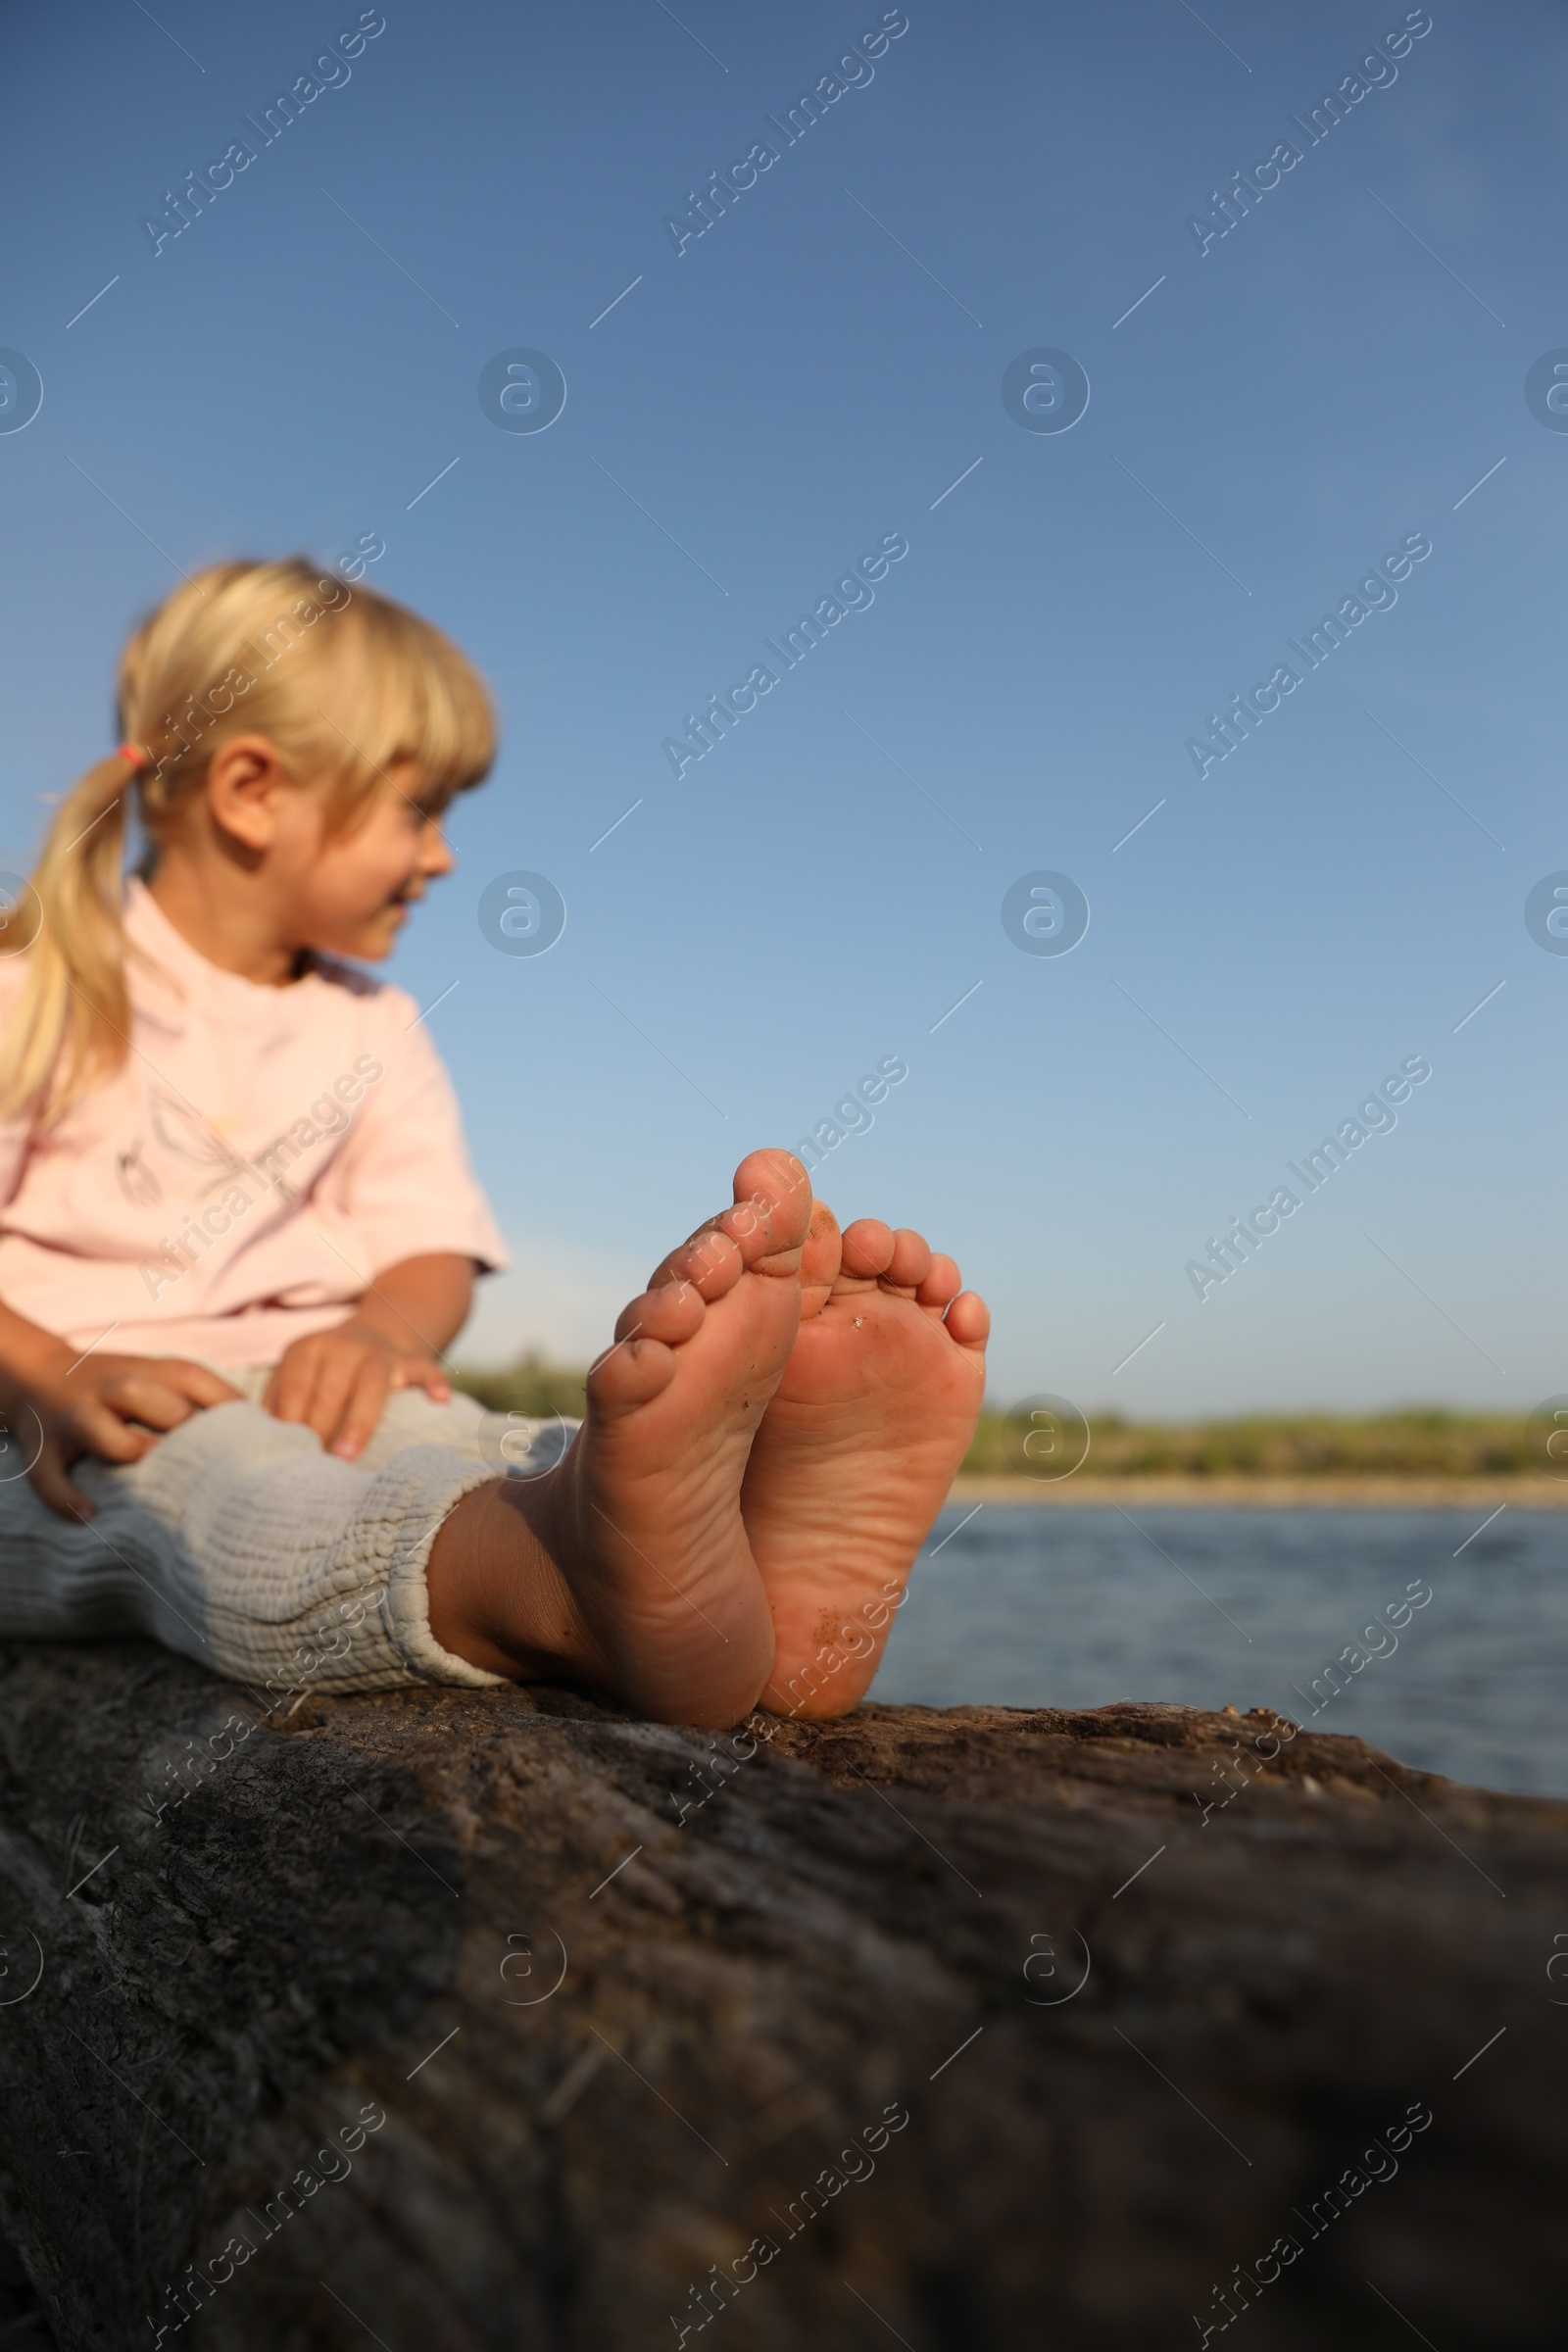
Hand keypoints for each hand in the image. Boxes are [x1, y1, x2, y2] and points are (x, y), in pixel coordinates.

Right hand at [0, 1347, 240, 1522]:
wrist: (38, 1377)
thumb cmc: (127, 1392)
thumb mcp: (163, 1380)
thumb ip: (209, 1401)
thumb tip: (276, 1434)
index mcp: (147, 1371)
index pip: (191, 1378)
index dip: (225, 1406)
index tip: (257, 1439)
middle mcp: (107, 1388)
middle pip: (135, 1390)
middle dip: (169, 1417)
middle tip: (201, 1455)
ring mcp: (72, 1417)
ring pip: (90, 1423)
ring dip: (120, 1445)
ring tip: (145, 1466)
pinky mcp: (43, 1452)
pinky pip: (48, 1476)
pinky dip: (66, 1498)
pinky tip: (91, 1514)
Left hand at [263, 1320, 451, 1459]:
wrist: (370, 1336)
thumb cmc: (322, 1374)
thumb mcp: (295, 1376)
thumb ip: (278, 1405)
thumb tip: (256, 1451)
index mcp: (307, 1349)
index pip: (295, 1389)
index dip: (290, 1424)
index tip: (284, 1460)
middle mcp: (343, 1346)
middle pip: (330, 1392)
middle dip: (320, 1432)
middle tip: (312, 1472)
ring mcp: (380, 1353)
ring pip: (372, 1385)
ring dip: (359, 1422)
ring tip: (347, 1457)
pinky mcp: (410, 1361)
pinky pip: (425, 1369)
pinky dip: (434, 1382)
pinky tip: (440, 1401)